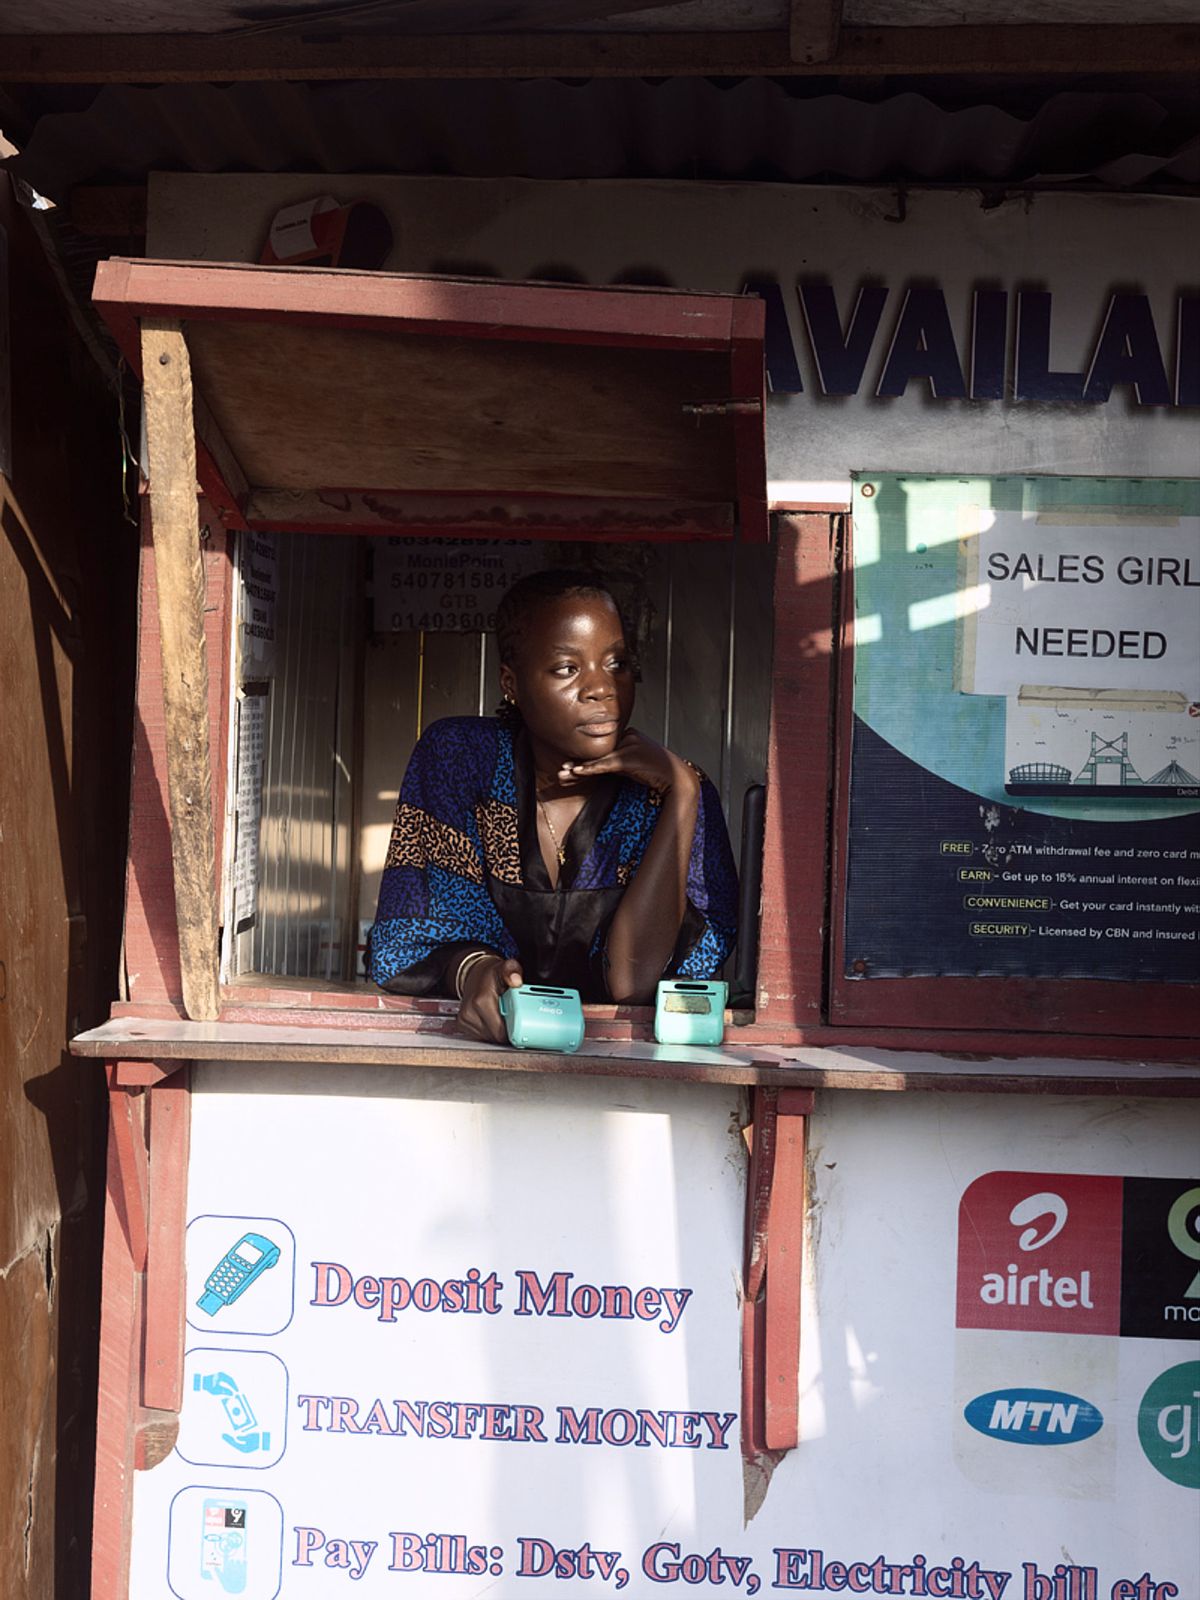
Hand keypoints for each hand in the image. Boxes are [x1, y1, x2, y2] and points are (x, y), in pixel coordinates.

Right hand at [456, 955, 523, 1045]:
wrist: (475, 974)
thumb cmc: (492, 975)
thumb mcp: (506, 967)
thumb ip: (513, 971)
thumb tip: (516, 980)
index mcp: (481, 1001)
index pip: (502, 1031)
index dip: (514, 1029)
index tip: (522, 1023)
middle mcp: (470, 1012)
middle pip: (496, 1036)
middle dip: (507, 1029)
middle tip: (513, 1016)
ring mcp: (464, 1019)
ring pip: (489, 1038)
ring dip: (498, 1030)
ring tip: (502, 1015)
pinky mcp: (462, 1024)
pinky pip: (481, 1036)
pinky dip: (490, 1030)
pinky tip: (493, 1018)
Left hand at [556, 729, 698, 797]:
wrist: (676, 778)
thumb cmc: (654, 773)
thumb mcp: (631, 765)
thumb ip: (614, 762)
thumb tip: (592, 768)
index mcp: (628, 734)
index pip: (601, 749)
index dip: (583, 761)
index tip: (568, 770)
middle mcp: (628, 736)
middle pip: (597, 752)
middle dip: (577, 765)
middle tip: (560, 773)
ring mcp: (629, 745)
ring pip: (599, 758)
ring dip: (579, 769)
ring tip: (562, 775)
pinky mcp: (630, 756)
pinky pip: (606, 764)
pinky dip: (591, 769)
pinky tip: (577, 772)